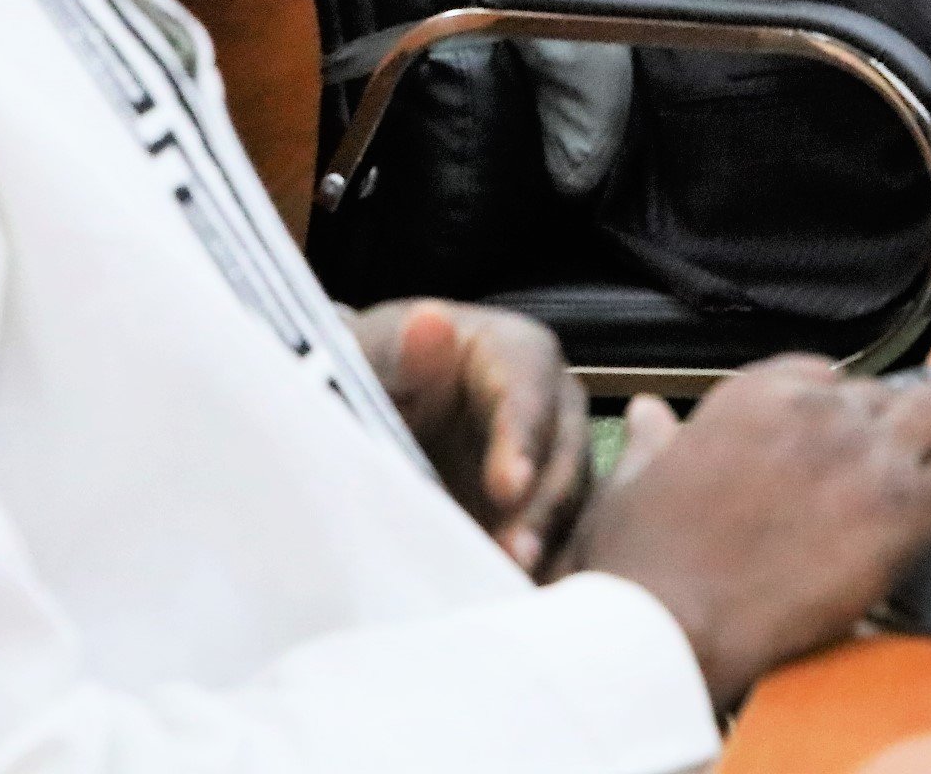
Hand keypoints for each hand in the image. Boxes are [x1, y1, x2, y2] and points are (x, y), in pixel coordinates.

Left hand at [353, 300, 588, 576]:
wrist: (359, 423)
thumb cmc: (363, 378)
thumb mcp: (367, 361)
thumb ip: (394, 352)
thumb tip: (429, 323)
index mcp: (514, 352)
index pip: (529, 389)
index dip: (522, 437)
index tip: (507, 488)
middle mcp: (548, 405)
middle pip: (566, 451)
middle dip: (543, 507)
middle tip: (516, 557)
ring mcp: (550, 463)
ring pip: (571, 504)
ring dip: (549, 548)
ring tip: (515, 591)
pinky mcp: (540, 515)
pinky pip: (561, 544)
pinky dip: (544, 575)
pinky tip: (521, 607)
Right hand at [572, 358, 930, 711]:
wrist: (663, 618)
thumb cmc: (641, 563)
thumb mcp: (632, 485)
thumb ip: (651, 442)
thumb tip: (645, 415)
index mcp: (761, 392)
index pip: (835, 378)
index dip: (852, 416)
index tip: (854, 445)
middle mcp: (822, 407)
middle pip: (897, 396)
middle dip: (910, 427)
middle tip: (917, 464)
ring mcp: (868, 452)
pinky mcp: (903, 507)